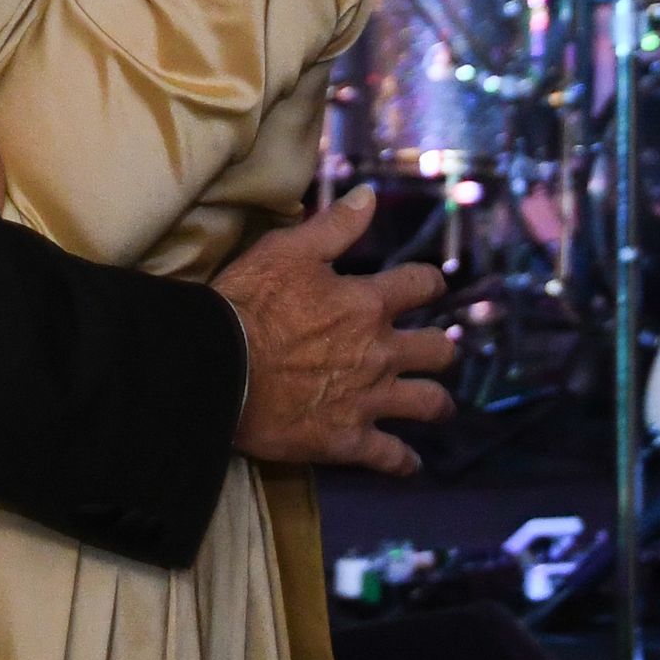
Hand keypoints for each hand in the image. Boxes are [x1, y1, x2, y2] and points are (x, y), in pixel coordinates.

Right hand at [214, 186, 455, 474]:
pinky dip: (403, 462)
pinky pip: (390, 457)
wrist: (219, 369)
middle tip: (436, 349)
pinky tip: (409, 464)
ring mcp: (369, 400)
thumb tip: (369, 194)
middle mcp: (380, 352)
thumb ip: (334, 226)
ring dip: (436, 403)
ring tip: (437, 405)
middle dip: (440, 348)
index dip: (429, 283)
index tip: (430, 285)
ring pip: (427, 404)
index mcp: (367, 304)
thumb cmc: (250, 303)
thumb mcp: (287, 250)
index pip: (419, 286)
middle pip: (436, 350)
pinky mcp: (349, 441)